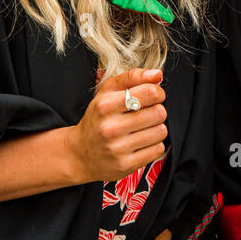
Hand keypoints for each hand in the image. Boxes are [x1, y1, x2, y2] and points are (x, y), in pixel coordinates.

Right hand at [67, 68, 167, 183]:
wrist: (79, 154)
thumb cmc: (98, 118)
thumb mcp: (107, 92)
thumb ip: (132, 77)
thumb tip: (157, 74)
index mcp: (105, 105)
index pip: (149, 93)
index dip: (158, 92)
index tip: (153, 95)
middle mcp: (110, 128)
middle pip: (159, 113)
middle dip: (157, 110)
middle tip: (146, 113)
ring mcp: (118, 149)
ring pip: (161, 131)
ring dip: (156, 128)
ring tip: (142, 128)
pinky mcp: (126, 165)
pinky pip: (158, 150)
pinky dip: (153, 144)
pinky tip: (140, 142)